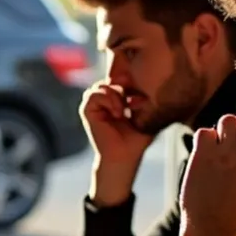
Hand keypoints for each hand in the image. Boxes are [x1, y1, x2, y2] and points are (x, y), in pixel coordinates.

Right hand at [82, 83, 153, 206]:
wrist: (125, 156)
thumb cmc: (137, 140)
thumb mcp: (146, 115)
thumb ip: (145, 99)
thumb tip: (148, 82)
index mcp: (115, 100)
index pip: (118, 79)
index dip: (128, 82)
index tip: (139, 97)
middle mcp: (103, 102)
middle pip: (110, 80)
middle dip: (123, 88)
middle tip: (132, 105)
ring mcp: (94, 106)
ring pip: (101, 86)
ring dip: (115, 95)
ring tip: (123, 111)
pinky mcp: (87, 111)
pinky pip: (94, 95)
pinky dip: (107, 101)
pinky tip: (116, 113)